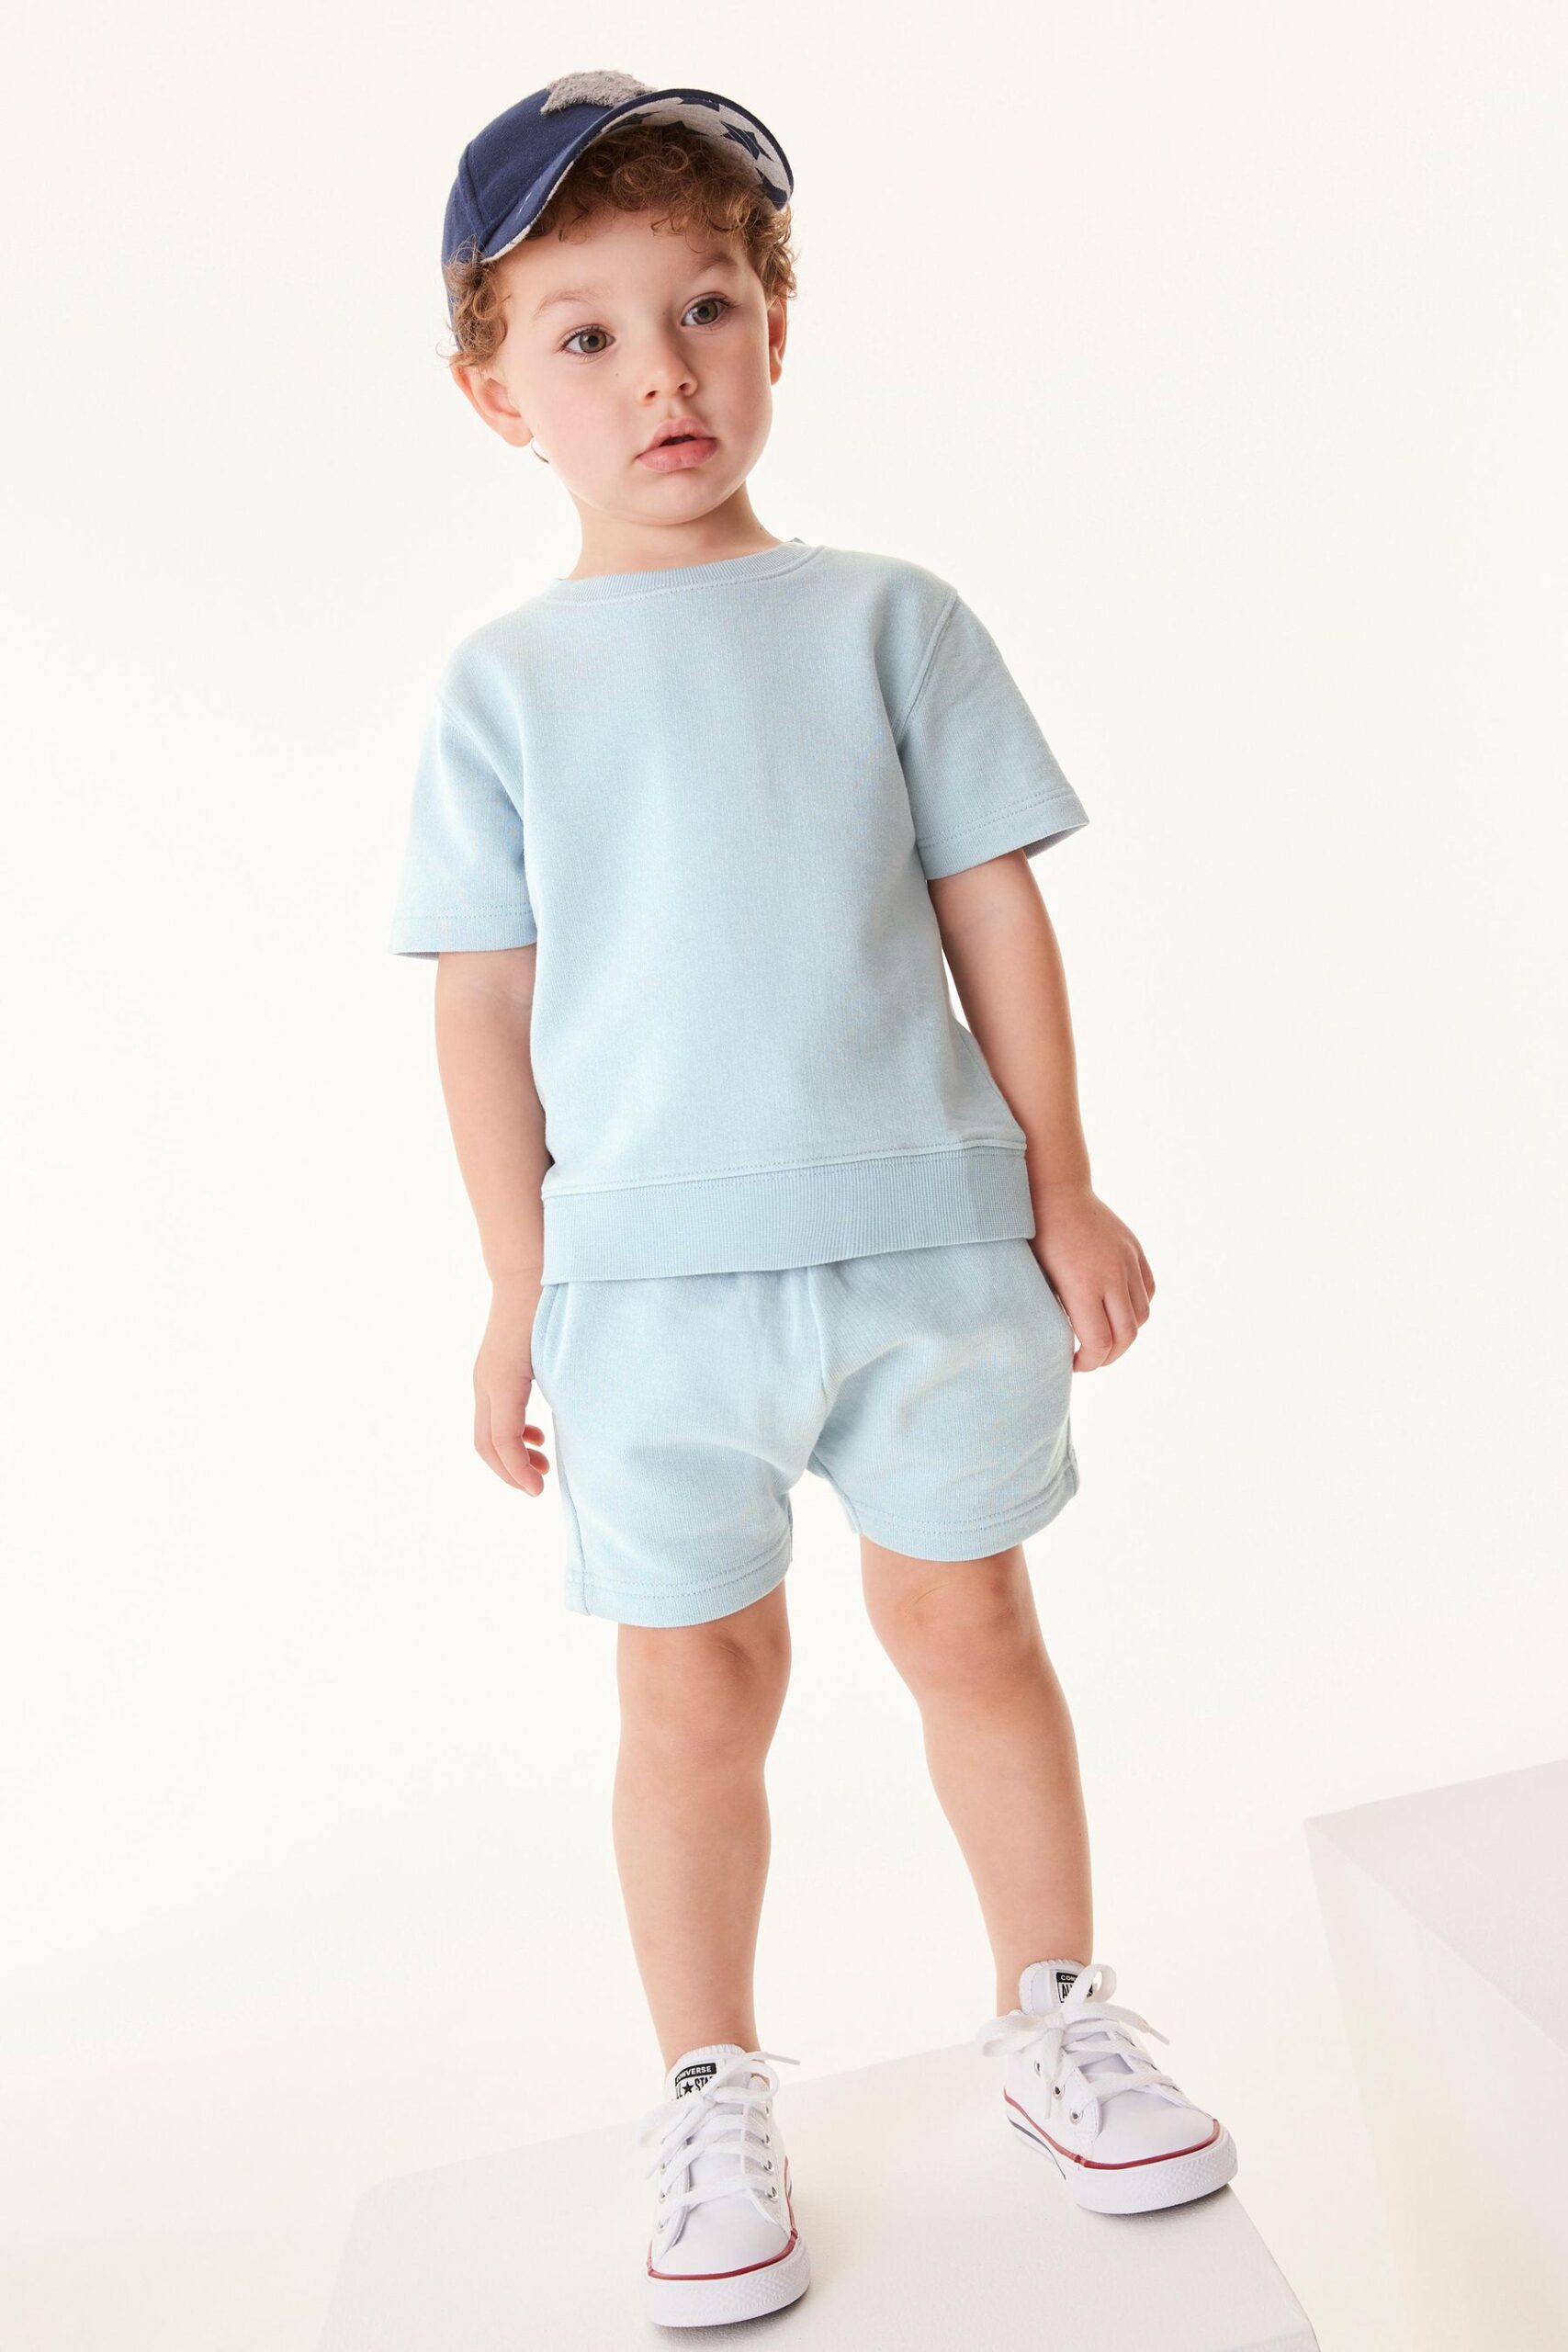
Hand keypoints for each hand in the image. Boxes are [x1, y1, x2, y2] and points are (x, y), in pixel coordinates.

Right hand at [473, 1272, 551, 1493]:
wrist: (527, 1270)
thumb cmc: (552, 1309)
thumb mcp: (561, 1355)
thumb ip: (564, 1393)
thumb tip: (576, 1433)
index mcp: (502, 1381)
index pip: (501, 1442)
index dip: (519, 1472)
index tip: (541, 1490)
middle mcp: (485, 1382)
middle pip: (485, 1445)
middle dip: (510, 1473)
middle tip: (540, 1488)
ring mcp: (483, 1376)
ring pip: (485, 1432)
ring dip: (509, 1456)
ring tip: (542, 1464)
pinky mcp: (490, 1371)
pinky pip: (491, 1414)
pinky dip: (508, 1435)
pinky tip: (535, 1435)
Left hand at [1032, 1183, 1154, 1371]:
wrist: (1055, 1190)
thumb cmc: (1036, 1236)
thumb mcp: (1039, 1279)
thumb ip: (1059, 1311)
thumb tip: (1067, 1341)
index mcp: (1082, 1286)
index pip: (1100, 1343)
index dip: (1090, 1362)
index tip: (1074, 1363)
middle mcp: (1111, 1275)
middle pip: (1126, 1336)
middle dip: (1109, 1356)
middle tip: (1092, 1358)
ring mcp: (1127, 1261)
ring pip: (1142, 1315)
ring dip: (1126, 1334)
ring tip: (1106, 1336)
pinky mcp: (1134, 1249)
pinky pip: (1147, 1290)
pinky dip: (1138, 1307)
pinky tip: (1119, 1310)